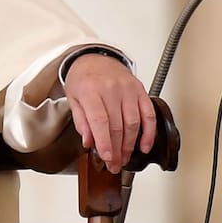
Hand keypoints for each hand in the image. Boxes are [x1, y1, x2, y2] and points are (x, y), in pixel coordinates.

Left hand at [64, 53, 156, 173]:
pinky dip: (148, 133)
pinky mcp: (140, 91)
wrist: (94, 58)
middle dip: (117, 149)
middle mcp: (111, 89)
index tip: (107, 158)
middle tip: (115, 164)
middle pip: (117, 125)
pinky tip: (144, 146)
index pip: (100, 121)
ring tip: (125, 158)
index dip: (105, 143)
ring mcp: (128, 90)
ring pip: (133, 123)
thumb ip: (81, 121)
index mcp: (90, 90)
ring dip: (130, 145)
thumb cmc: (82, 78)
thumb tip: (89, 142)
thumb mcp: (73, 98)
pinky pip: (148, 115)